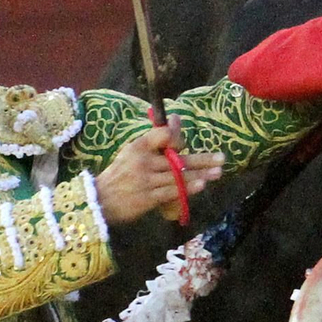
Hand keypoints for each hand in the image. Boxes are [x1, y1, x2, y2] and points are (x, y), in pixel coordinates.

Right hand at [93, 117, 223, 226]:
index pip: (164, 134)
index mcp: (138, 146)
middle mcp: (143, 161)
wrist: (100, 200)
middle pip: (178, 158)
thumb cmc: (120, 175)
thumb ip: (154, 141)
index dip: (177, 135)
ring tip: (217, 172)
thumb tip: (177, 121)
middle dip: (202, 158)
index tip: (184, 141)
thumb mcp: (132, 153)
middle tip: (221, 158)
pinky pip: (172, 191)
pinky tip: (201, 185)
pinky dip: (187, 188)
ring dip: (200, 174)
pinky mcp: (148, 197)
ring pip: (179, 176)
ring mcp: (146, 180)